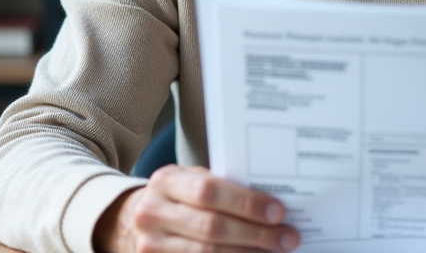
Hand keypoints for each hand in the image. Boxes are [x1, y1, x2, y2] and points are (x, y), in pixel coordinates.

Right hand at [93, 165, 299, 252]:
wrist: (137, 218)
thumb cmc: (179, 196)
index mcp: (166, 181)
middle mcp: (152, 213)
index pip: (209, 191)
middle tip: (288, 238)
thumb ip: (222, 186)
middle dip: (256, 235)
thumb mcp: (191, 180)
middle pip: (211, 228)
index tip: (278, 212)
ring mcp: (151, 245)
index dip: (246, 203)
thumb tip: (274, 202)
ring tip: (276, 252)